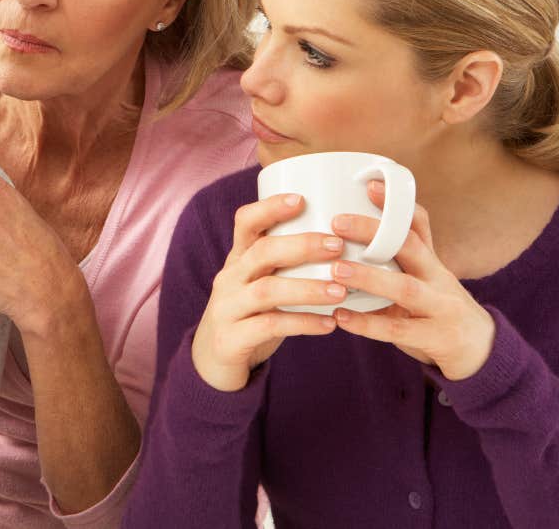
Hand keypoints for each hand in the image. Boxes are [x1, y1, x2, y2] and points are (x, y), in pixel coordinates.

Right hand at [190, 193, 349, 391]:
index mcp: (238, 259)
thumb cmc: (251, 313)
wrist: (213, 360)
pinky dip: (302, 324)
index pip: (246, 222)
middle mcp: (229, 278)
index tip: (302, 199)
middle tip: (337, 245)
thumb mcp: (260, 282)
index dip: (270, 207)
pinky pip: (269, 327)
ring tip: (340, 290)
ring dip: (307, 288)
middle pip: (261, 252)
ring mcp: (226, 308)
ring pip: (266, 290)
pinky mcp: (230, 339)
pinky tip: (329, 324)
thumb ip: (287, 263)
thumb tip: (346, 240)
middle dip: (301, 246)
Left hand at [328, 181, 494, 380]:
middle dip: (374, 233)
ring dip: (369, 278)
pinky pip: (398, 330)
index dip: (395, 204)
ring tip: (336, 269)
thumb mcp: (426, 276)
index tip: (369, 185)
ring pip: (405, 288)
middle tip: (337, 222)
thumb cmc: (438, 305)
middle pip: (410, 248)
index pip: (418, 224)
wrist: (478, 349)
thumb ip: (398, 256)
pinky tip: (340, 317)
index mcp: (432, 260)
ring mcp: (439, 307)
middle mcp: (438, 278)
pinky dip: (368, 324)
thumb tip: (354, 225)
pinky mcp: (434, 337)